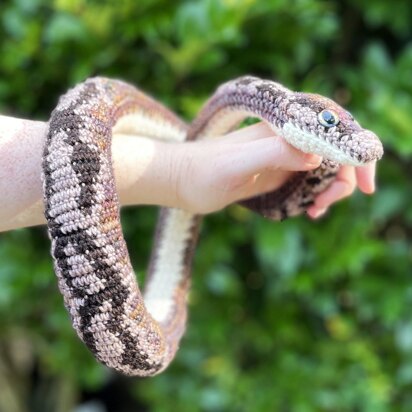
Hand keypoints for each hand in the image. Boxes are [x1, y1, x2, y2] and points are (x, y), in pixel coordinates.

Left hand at [173, 122, 376, 215]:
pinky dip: (318, 195)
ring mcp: (284, 155)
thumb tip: (318, 155)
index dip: (358, 152)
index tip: (364, 185)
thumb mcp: (236, 165)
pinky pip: (310, 180)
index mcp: (282, 127)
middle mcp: (288, 137)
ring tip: (314, 211)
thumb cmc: (202, 172)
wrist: (181, 182)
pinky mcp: (277, 172)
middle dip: (344, 178)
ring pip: (326, 166)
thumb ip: (273, 155)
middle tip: (322, 206)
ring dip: (331, 189)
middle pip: (337, 149)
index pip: (335, 129)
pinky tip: (309, 211)